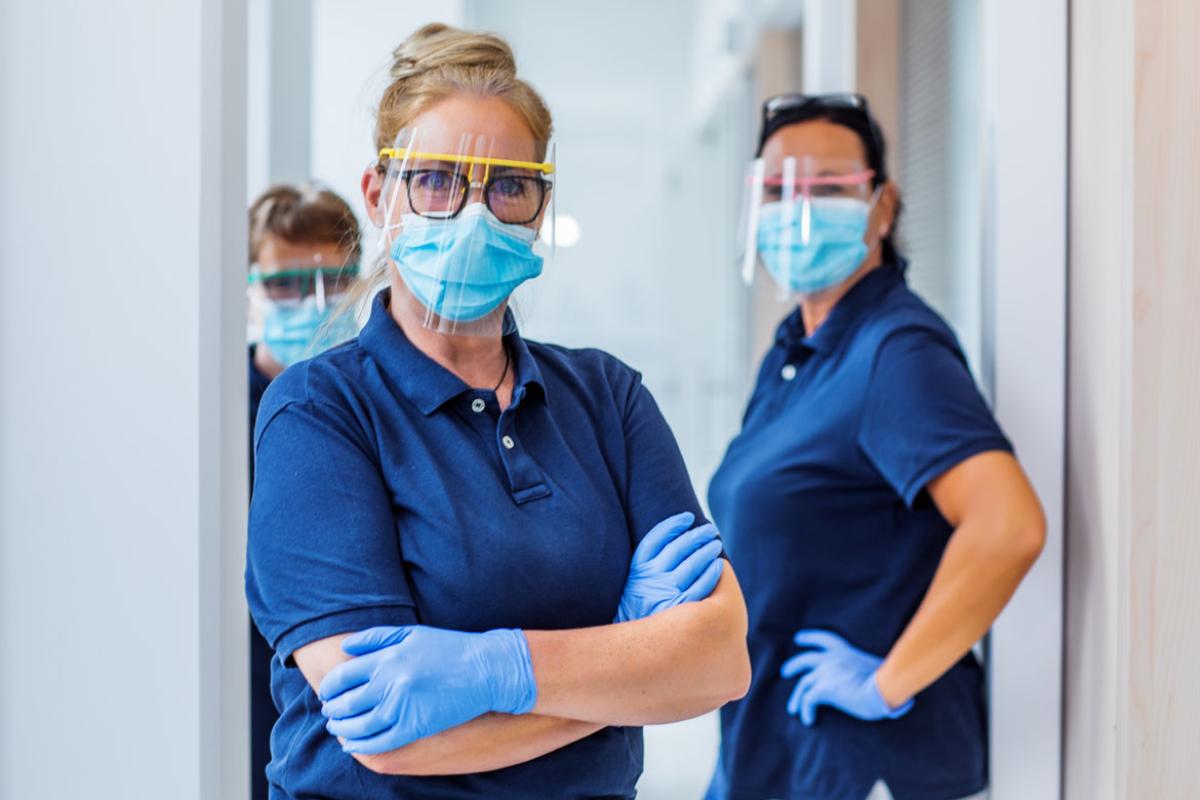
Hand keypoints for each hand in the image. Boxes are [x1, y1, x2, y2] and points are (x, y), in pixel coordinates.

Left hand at [318, 625, 536, 753]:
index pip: (342, 676)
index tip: (327, 692)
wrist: (485, 669)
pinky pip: (378, 743)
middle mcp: (390, 682)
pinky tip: (352, 744)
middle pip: (345, 703)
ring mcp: (401, 707)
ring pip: (358, 726)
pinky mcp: (415, 727)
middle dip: (332, 709)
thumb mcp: (412, 633)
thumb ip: (376, 638)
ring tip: (337, 728)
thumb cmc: (449, 648)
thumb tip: (345, 646)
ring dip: (341, 729)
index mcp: (387, 657)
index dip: (328, 687)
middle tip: (329, 712)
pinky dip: (360, 746)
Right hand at [615, 511, 724, 622]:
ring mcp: (666, 595)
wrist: (633, 656)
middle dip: (696, 535)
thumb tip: (673, 547)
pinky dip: (711, 573)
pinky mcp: (681, 611)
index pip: (655, 540)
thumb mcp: (633, 591)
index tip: (686, 517)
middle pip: (677, 548)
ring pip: (692, 564)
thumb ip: (647, 572)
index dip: (672, 525)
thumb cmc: (638, 618)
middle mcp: (650, 581)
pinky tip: (719, 566)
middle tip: (709, 530)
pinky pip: (701, 586)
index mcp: (637, 573)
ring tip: (715, 544)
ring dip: (706, 550)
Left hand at [780, 630, 913, 725]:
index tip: (799, 639)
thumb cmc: (890, 682)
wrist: (886, 688)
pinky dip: (805, 710)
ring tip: (793, 709)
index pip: (825, 639)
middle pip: (806, 659)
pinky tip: (808, 720)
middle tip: (785, 672)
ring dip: (797, 697)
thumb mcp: (880, 670)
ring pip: (804, 684)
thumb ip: (873, 673)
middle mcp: (832, 659)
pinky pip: (808, 700)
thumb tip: (889, 685)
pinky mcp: (823, 689)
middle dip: (794, 665)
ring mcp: (826, 672)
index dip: (811, 638)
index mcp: (846, 651)